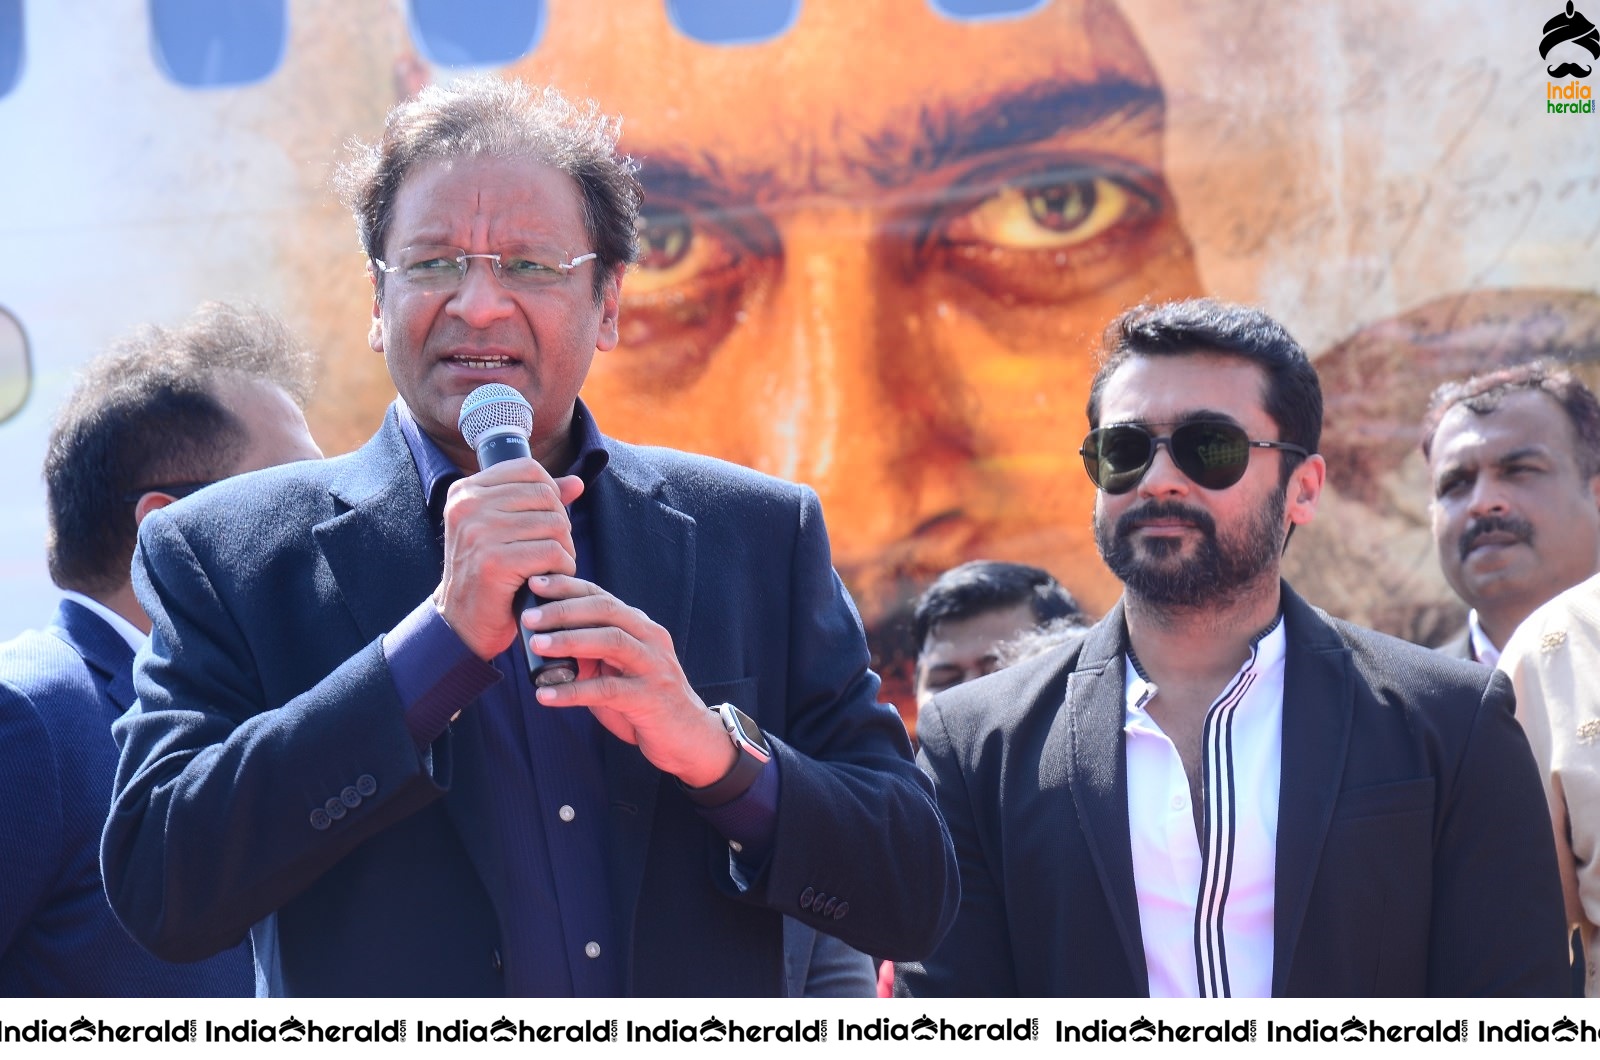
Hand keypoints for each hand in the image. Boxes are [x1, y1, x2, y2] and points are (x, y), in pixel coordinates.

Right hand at [432, 460, 584, 660]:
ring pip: (554, 524)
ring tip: (551, 566)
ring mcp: (478, 532)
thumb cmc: (489, 574)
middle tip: (553, 550)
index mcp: (466, 492)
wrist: (461, 623)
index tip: (545, 521)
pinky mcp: (494, 561)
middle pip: (545, 496)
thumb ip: (537, 502)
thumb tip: (577, 482)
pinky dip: (563, 568)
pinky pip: (553, 552)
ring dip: (564, 549)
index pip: (529, 470)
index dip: (550, 494)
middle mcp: (468, 506)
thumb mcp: (505, 529)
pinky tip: (550, 579)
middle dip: (560, 524)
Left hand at [520, 574, 737, 786]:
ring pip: (610, 641)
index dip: (567, 587)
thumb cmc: (644, 700)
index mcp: (640, 626)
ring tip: (537, 646)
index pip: (600, 596)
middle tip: (529, 618)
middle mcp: (650, 638)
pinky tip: (546, 696)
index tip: (535, 583)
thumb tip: (541, 641)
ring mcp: (653, 666)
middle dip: (564, 610)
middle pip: (605, 611)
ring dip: (570, 641)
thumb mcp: (616, 669)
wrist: (688, 736)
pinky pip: (608, 690)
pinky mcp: (650, 697)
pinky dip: (574, 691)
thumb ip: (589, 652)